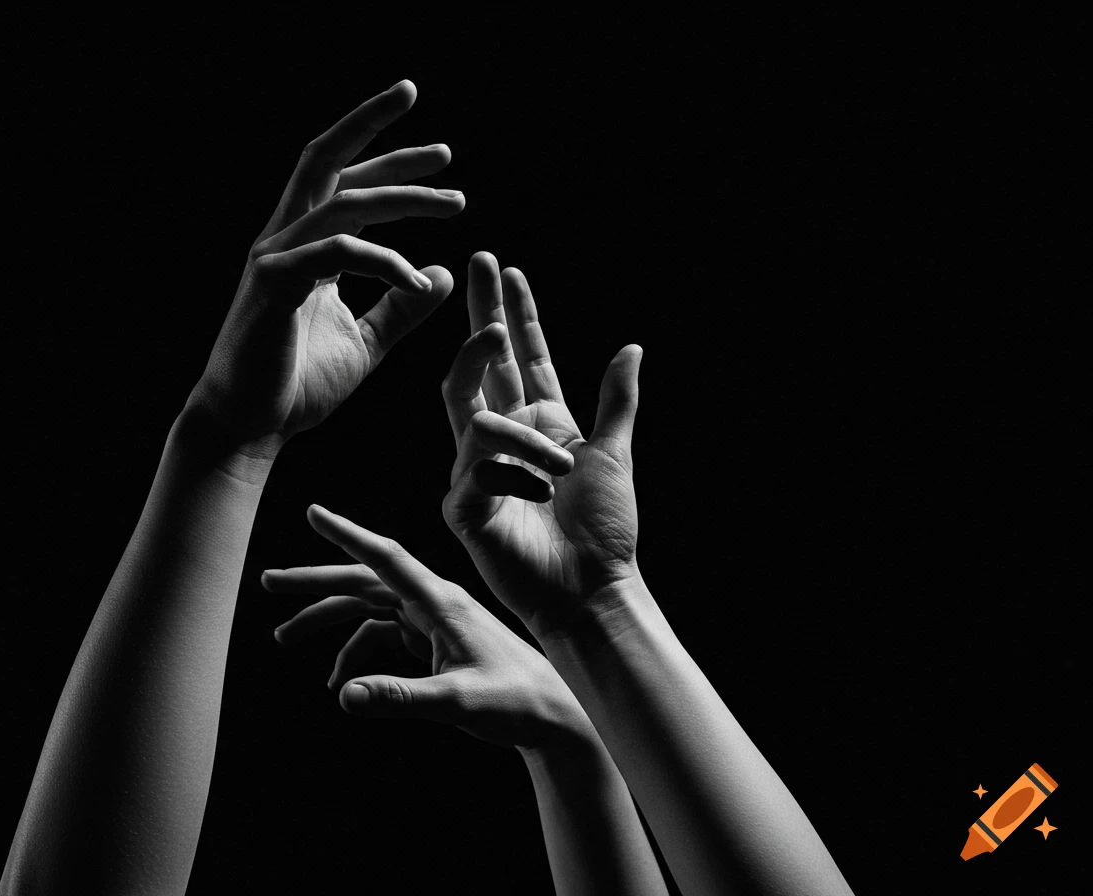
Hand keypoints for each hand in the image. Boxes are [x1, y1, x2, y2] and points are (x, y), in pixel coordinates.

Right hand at [185, 80, 463, 462]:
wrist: (251, 426)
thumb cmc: (299, 384)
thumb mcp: (366, 341)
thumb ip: (401, 308)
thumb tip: (442, 275)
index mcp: (307, 247)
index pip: (345, 182)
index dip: (390, 160)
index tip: (443, 155)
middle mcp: (287, 239)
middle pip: (329, 162)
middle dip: (378, 133)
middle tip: (446, 149)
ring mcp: (277, 257)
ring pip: (345, 202)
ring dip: (403, 197)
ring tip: (455, 204)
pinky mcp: (274, 282)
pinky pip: (336, 253)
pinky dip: (382, 260)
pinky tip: (416, 282)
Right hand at [264, 505, 597, 751]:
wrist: (554, 716)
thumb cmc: (516, 701)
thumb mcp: (456, 702)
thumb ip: (400, 697)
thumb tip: (343, 695)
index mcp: (441, 601)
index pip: (387, 558)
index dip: (348, 535)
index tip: (313, 513)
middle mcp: (435, 602)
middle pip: (365, 580)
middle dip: (317, 581)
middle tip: (269, 582)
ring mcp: (435, 620)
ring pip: (369, 607)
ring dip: (329, 619)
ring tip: (284, 636)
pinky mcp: (436, 640)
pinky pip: (385, 635)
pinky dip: (357, 651)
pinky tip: (341, 680)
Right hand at [440, 253, 642, 637]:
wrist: (594, 589)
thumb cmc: (604, 530)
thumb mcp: (614, 454)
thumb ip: (616, 401)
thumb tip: (632, 347)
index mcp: (540, 424)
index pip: (522, 359)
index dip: (515, 312)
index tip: (506, 268)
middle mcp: (503, 442)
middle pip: (479, 367)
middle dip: (478, 312)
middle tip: (482, 264)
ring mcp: (478, 472)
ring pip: (480, 419)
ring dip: (526, 441)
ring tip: (562, 472)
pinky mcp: (464, 508)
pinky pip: (475, 470)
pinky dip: (514, 478)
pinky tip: (539, 499)